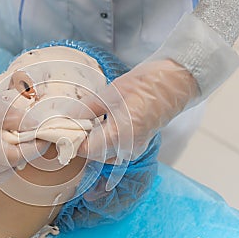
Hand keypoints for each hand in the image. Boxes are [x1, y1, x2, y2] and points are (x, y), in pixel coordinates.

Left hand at [70, 59, 198, 161]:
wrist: (177, 82)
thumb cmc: (146, 83)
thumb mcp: (111, 93)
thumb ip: (88, 109)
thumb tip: (68, 118)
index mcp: (120, 135)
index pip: (86, 150)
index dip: (71, 143)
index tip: (61, 132)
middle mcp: (128, 148)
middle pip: (94, 155)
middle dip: (80, 143)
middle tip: (70, 126)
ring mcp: (136, 148)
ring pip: (105, 155)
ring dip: (92, 144)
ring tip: (85, 125)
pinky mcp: (140, 144)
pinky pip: (116, 150)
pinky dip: (104, 143)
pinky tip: (101, 126)